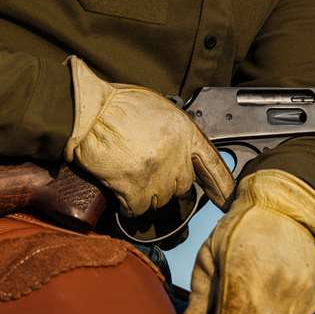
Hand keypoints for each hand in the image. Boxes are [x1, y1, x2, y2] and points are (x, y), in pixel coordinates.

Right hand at [64, 56, 233, 216]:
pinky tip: (121, 194)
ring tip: (131, 176)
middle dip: (168, 184)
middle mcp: (176, 155)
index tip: (225, 200)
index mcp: (185, 132)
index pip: (213, 165)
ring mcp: (157, 173)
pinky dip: (129, 205)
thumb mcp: (159, 109)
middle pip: (183, 186)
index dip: (221, 186)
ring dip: (147, 194)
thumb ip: (175, 133)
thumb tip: (179, 152)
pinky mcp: (135, 187)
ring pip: (161, 200)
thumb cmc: (117, 105)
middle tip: (149, 173)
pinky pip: (138, 208)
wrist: (89, 111)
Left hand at [181, 169, 314, 313]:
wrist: (284, 213)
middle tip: (237, 294)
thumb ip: (200, 296)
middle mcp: (269, 302)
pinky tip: (276, 286)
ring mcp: (293, 304)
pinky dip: (279, 312)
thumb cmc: (239, 232)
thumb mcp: (208, 256)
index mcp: (240, 288)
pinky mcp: (309, 305)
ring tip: (259, 285)